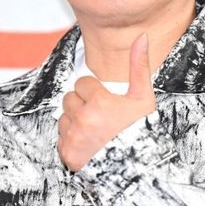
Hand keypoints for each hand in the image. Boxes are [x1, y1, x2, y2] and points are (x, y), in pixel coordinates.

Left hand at [57, 33, 155, 171]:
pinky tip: (89, 145)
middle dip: (83, 105)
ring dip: (76, 121)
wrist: (139, 169)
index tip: (107, 104)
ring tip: (96, 132)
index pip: (82, 83)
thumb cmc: (143, 132)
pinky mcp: (67, 154)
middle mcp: (83, 118)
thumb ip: (138, 66)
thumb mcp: (143, 98)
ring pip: (64, 117)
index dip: (95, 92)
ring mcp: (73, 137)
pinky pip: (61, 138)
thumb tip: (142, 36)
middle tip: (102, 118)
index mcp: (100, 102)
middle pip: (70, 98)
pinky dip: (72, 140)